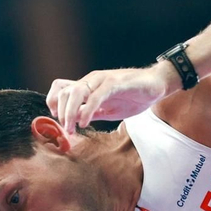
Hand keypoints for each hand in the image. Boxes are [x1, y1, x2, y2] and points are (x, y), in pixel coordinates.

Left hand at [46, 65, 172, 131]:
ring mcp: (102, 80)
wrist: (156, 85)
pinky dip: (87, 110)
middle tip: (66, 130)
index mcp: (89, 86)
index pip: (61, 88)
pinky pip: (95, 96)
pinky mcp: (114, 83)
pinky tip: (86, 122)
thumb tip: (75, 120)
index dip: (54, 103)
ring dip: (70, 112)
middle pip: (64, 92)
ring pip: (76, 92)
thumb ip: (92, 113)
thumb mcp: (109, 109)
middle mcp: (92, 80)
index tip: (58, 121)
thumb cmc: (134, 96)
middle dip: (61, 113)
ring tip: (72, 127)